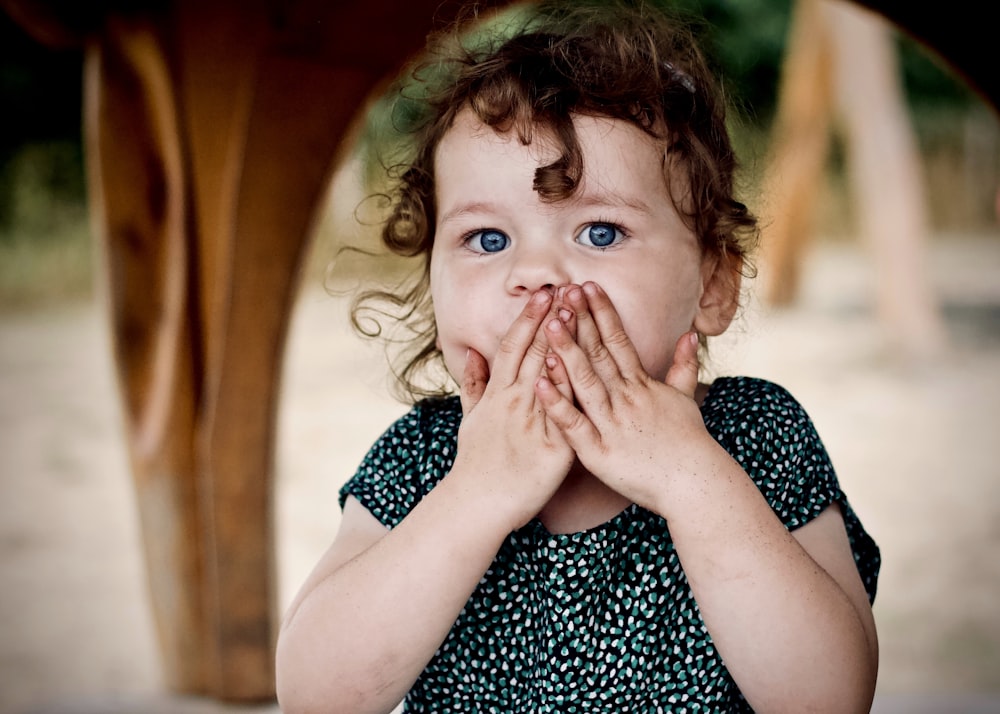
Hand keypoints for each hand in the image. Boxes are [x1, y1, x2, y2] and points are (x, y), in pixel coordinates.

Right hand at [453, 289, 574, 528]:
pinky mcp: (553, 448)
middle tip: (567, 289)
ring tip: (578, 314)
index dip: (528, 319)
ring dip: (565, 343)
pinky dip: (572, 391)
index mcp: (497, 394)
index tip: (543, 294)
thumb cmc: (476, 463)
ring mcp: (532, 423)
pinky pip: (567, 416)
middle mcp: (513, 402)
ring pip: (552, 375)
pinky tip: (585, 368)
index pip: (514, 347)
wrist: (479, 504)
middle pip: (535, 352)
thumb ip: (474, 384)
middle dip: (552, 319)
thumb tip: (471, 354)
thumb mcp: (470, 419)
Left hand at [534, 282, 714, 512]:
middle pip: (598, 354)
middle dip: (580, 321)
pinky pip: (573, 425)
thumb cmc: (688, 443)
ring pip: (584, 383)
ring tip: (548, 325)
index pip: (618, 340)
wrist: (694, 485)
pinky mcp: (599, 453)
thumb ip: (683, 365)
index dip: (602, 312)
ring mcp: (611, 425)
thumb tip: (690, 333)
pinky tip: (539, 383)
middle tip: (562, 291)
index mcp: (642, 386)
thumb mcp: (686, 399)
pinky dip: (557, 404)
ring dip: (565, 353)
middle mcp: (626, 400)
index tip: (587, 286)